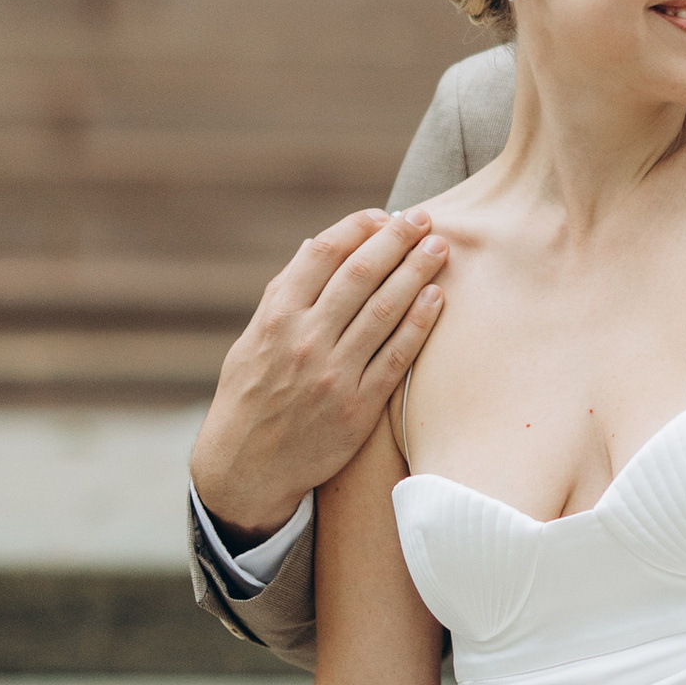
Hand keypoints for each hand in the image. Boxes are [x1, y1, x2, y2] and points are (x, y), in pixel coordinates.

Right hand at [190, 210, 448, 534]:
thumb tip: (317, 244)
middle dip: (396, 240)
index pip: (323, 254)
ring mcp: (333, 374)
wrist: (246, 468)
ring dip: (416, 273)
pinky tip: (436, 298)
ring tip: (439, 249)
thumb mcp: (252, 341)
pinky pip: (396, 356)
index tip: (383, 216)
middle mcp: (304, 340)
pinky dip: (418, 323)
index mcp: (275, 317)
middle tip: (424, 220)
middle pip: (360, 274)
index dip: (357, 228)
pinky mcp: (357, 407)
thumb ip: (284, 294)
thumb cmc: (251, 397)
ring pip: (384, 310)